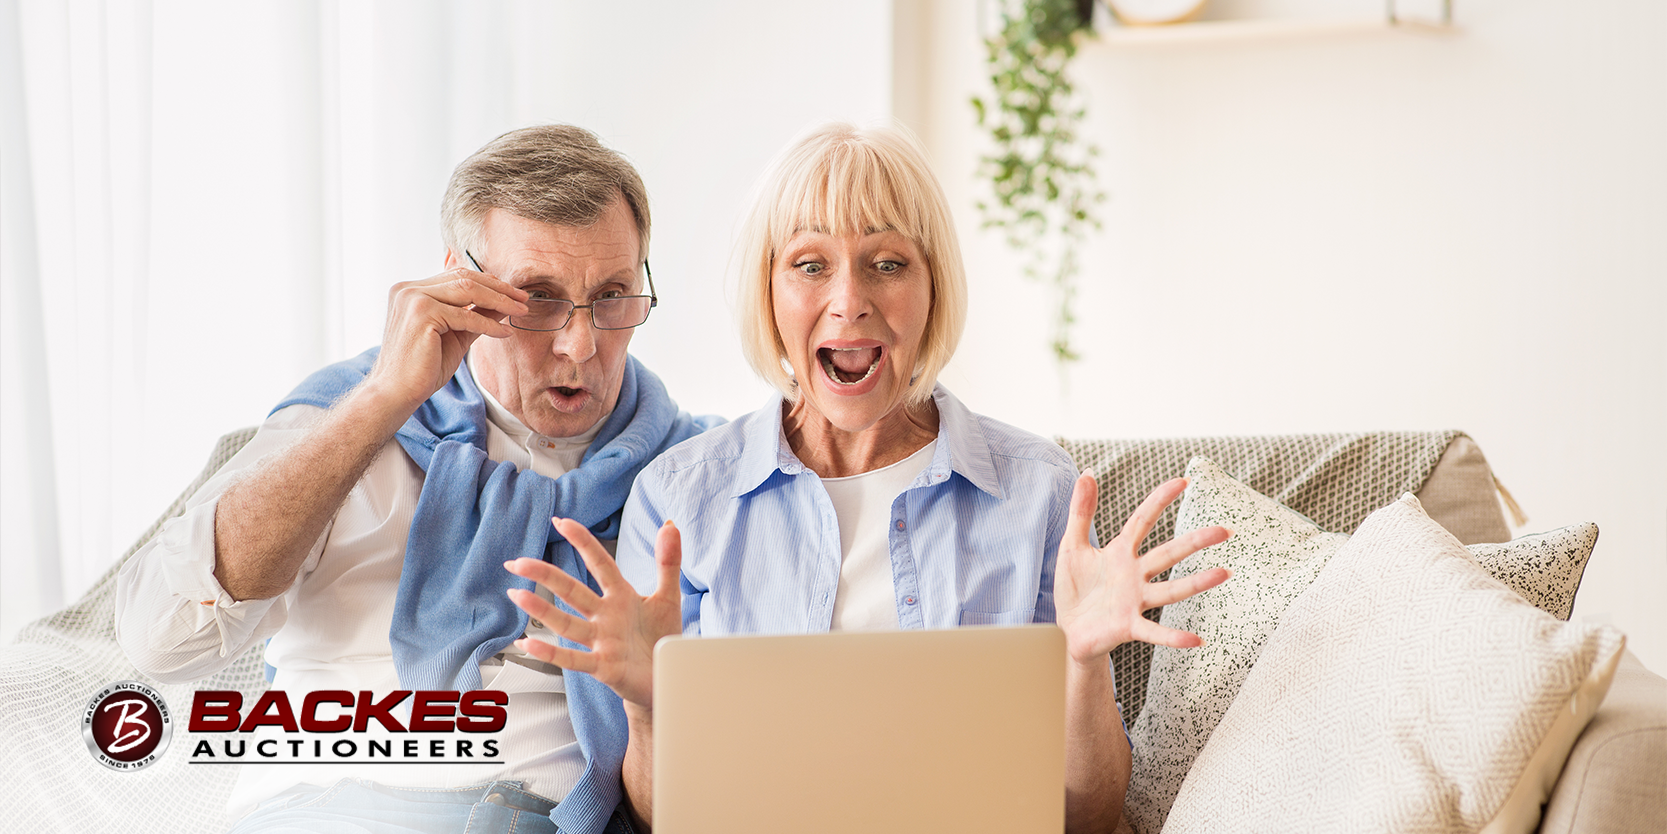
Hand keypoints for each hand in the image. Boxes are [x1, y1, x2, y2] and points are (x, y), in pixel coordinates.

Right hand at [366, 262, 529, 412]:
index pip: (456, 276)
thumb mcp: (456, 335)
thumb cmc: (423, 368)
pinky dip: (489, 324)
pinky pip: (466, 316)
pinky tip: (505, 332)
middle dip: (499, 288)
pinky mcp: (422, 314)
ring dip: (500, 300)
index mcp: (412, 290)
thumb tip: (505, 304)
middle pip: (464, 278)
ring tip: (521, 310)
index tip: (513, 293)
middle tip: (523, 298)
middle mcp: (409, 289)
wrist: (396, 392)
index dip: (488, 282)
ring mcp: (413, 298)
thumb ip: (477, 316)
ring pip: (468, 291)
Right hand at [503, 518, 683, 709]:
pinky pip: (573, 659)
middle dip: (544, 575)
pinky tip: (527, 642)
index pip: (599, 563)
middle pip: (571, 591)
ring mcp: (601, 641)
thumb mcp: (668, 596)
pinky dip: (550, 652)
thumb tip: (670, 524)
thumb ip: (668, 562)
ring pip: (567, 623)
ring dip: (541, 610)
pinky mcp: (603, 667)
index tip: (560, 521)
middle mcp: (605, 617)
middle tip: (517, 562)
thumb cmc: (662, 637)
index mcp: (621, 596)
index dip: (582, 542)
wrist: (668, 677)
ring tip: (516, 595)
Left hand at [1054, 474, 1231, 664]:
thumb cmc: (1074, 587)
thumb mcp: (1072, 546)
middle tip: (1224, 531)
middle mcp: (1134, 574)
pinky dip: (1173, 637)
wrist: (1068, 630)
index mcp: (1121, 552)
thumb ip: (1080, 512)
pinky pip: (1155, 632)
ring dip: (1197, 583)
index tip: (1183, 481)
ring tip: (1224, 573)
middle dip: (1196, 542)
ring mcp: (1135, 601)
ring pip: (1171, 590)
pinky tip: (1196, 641)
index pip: (1143, 520)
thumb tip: (1086, 474)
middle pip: (1168, 554)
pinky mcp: (1129, 626)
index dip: (1160, 500)